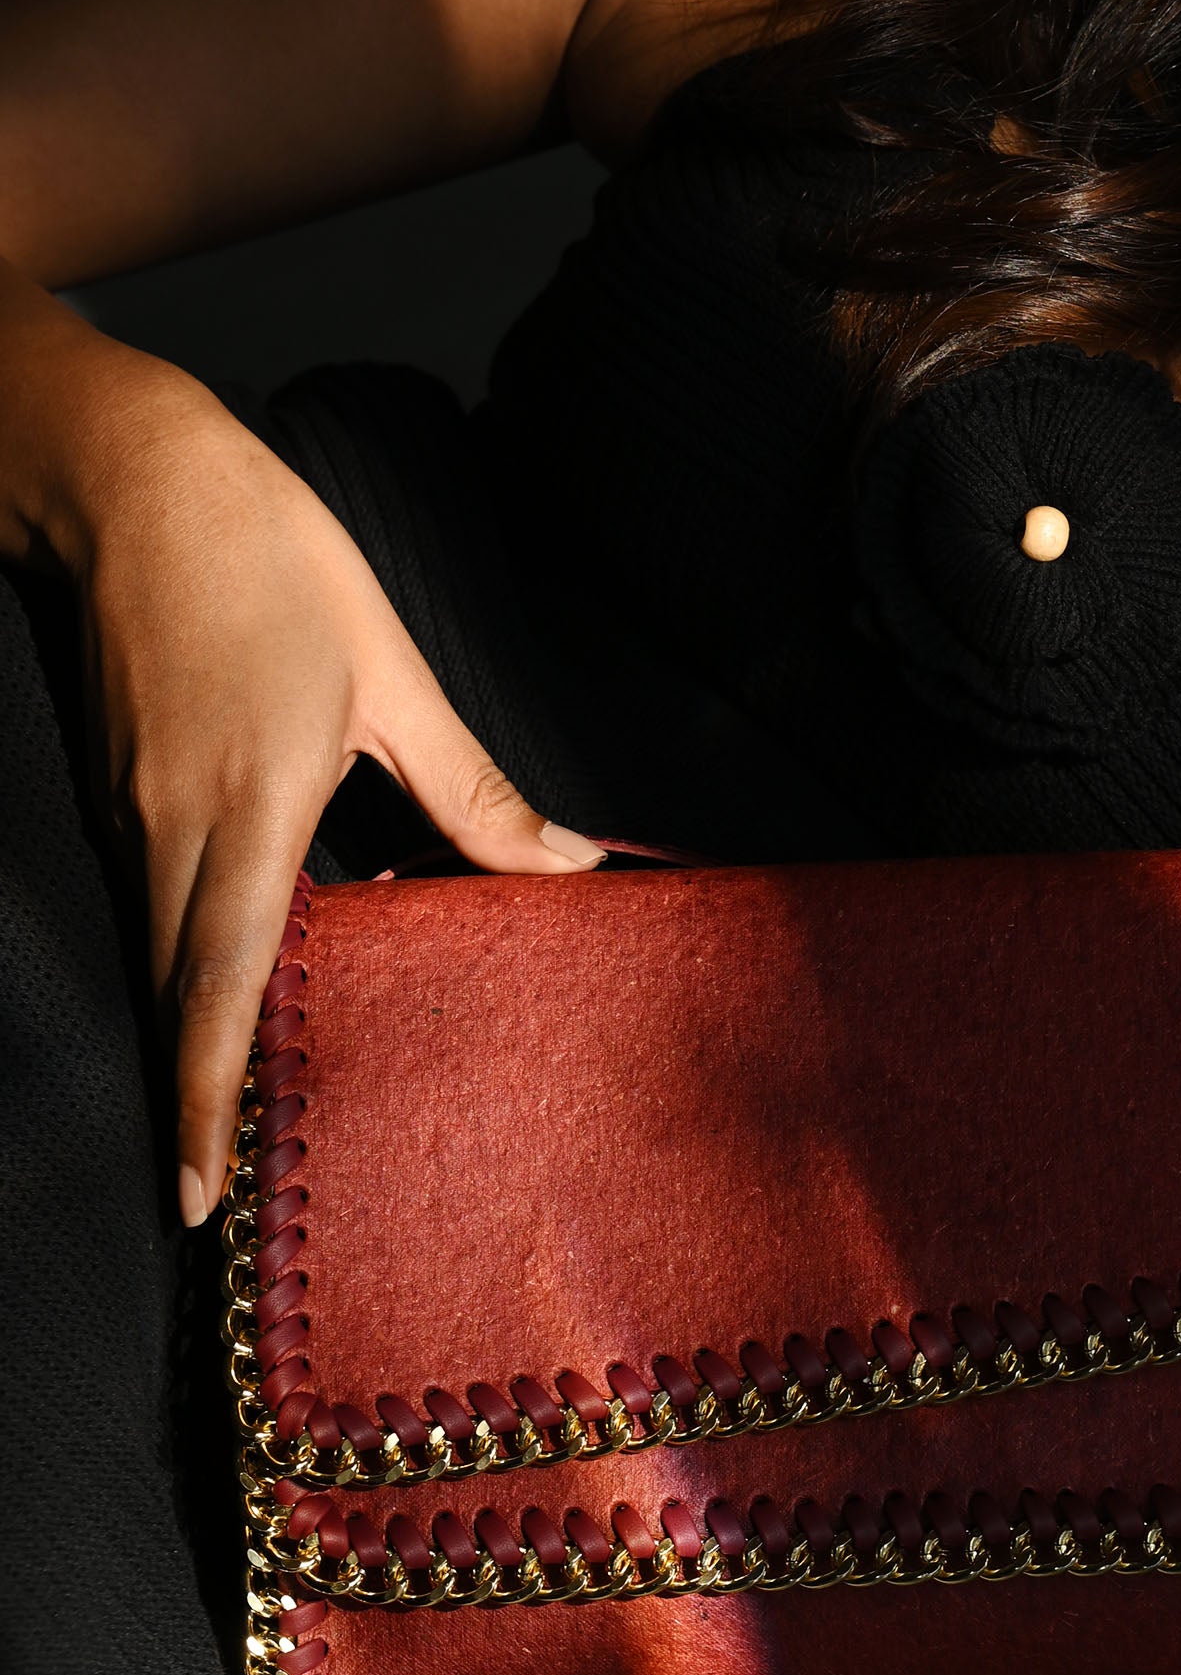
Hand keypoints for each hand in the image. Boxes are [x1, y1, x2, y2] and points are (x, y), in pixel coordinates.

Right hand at [5, 300, 602, 1225]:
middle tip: (212, 1192)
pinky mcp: (122, 785)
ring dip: (199, 1027)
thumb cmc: (271, 560)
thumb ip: (471, 784)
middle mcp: (172, 831)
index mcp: (248, 810)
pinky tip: (256, 956)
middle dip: (193, 1098)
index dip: (204, 1098)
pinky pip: (158, 897)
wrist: (127, 476)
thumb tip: (564, 864)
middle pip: (179, 997)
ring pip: (165, 951)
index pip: (219, 988)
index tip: (194, 1199)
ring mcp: (134, 811)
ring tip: (245, 1104)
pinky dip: (196, 950)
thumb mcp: (392, 670)